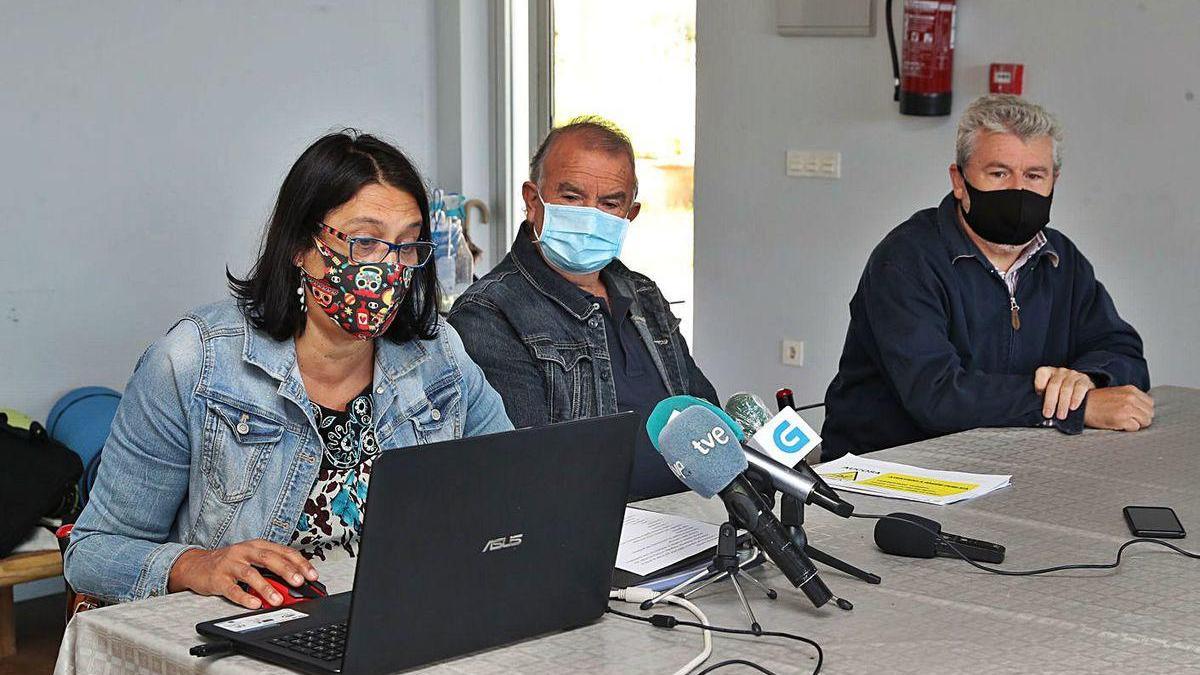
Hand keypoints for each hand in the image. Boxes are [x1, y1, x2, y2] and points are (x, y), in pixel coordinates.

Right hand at [168, 539, 317, 608]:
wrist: (196, 565)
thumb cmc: (230, 563)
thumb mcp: (252, 560)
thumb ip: (271, 569)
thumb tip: (295, 582)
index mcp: (257, 545)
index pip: (283, 551)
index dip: (299, 562)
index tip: (312, 575)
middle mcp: (244, 551)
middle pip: (268, 559)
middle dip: (286, 570)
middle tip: (299, 582)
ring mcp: (230, 564)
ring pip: (250, 574)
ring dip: (266, 587)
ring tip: (278, 599)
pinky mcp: (217, 579)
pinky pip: (232, 589)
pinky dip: (244, 597)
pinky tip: (254, 604)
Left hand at [1033, 367, 1095, 419]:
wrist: (1079, 389)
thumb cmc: (1059, 392)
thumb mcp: (1049, 392)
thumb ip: (1043, 396)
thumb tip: (1037, 409)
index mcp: (1048, 372)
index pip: (1042, 373)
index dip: (1039, 383)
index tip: (1038, 395)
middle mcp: (1060, 372)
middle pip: (1054, 385)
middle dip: (1050, 401)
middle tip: (1048, 414)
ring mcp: (1072, 375)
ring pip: (1066, 388)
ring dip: (1063, 404)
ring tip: (1060, 415)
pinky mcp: (1084, 380)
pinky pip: (1080, 388)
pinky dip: (1076, 398)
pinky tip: (1073, 407)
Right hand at [1083, 385, 1154, 431]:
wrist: (1080, 407)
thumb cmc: (1097, 403)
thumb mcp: (1117, 394)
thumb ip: (1132, 398)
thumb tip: (1145, 410)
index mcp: (1131, 390)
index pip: (1150, 403)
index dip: (1142, 410)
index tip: (1132, 413)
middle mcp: (1131, 397)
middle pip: (1150, 413)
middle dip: (1141, 418)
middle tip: (1127, 419)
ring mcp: (1127, 408)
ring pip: (1145, 421)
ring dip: (1136, 424)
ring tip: (1122, 421)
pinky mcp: (1122, 418)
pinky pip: (1135, 428)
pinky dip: (1128, 429)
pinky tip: (1117, 424)